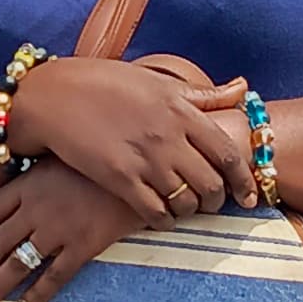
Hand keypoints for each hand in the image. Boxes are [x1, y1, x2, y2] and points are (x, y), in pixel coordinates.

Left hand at [0, 164, 140, 301]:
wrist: (140, 166)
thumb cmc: (99, 159)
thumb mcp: (58, 157)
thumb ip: (33, 176)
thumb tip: (14, 192)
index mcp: (26, 185)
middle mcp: (36, 209)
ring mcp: (59, 228)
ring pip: (17, 265)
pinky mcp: (84, 245)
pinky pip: (55, 276)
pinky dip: (38, 294)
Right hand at [6, 56, 256, 218]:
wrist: (53, 96)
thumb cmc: (104, 83)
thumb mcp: (157, 81)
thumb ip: (202, 93)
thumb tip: (242, 88)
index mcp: (181, 109)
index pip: (227, 153)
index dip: (244, 179)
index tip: (249, 194)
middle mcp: (168, 136)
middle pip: (211, 184)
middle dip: (217, 201)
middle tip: (212, 205)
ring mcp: (144, 159)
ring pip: (186, 202)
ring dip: (190, 211)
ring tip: (185, 209)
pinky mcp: (119, 178)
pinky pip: (155, 212)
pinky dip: (165, 220)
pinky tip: (161, 217)